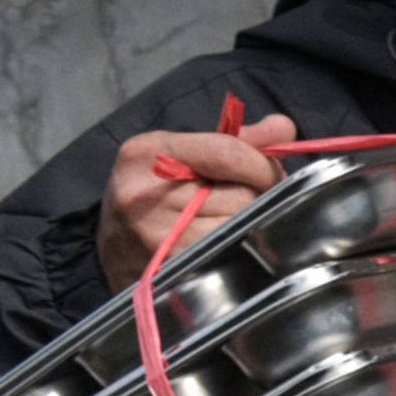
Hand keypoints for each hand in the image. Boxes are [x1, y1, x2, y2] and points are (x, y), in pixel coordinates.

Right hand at [95, 112, 293, 286]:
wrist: (111, 251)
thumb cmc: (152, 196)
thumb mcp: (178, 155)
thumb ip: (234, 140)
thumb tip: (284, 127)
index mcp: (148, 153)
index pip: (227, 152)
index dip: (262, 164)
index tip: (272, 173)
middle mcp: (148, 193)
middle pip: (241, 193)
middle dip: (258, 196)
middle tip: (248, 200)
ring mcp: (159, 235)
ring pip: (242, 224)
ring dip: (250, 223)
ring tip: (230, 221)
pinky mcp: (174, 268)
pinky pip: (233, 251)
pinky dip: (240, 245)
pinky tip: (225, 243)